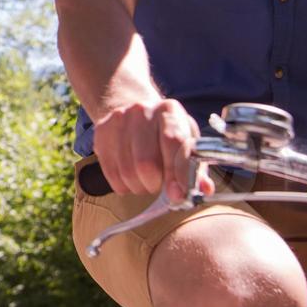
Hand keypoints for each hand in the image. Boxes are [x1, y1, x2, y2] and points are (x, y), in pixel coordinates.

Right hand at [92, 98, 213, 202]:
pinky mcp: (101, 132)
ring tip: (146, 181)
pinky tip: (130, 178)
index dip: (178, 173)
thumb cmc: (167, 134)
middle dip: (155, 184)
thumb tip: (205, 189)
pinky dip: (123, 185)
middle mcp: (142, 111)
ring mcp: (118, 120)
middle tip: (159, 184)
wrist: (135, 115)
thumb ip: (197, 167)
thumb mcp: (187, 143)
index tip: (178, 195)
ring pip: (127, 172)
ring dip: (140, 187)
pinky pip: (111, 173)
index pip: (174, 144)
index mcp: (169, 110)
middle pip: (146, 162)